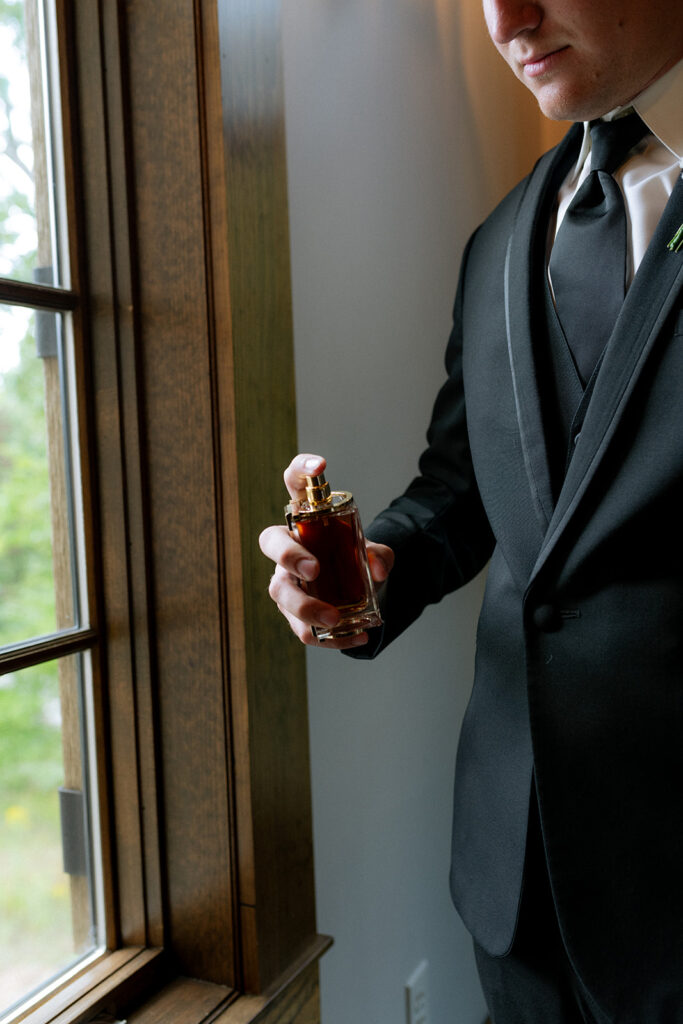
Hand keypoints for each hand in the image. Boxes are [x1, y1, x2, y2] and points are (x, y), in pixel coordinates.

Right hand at [258, 453, 393, 648]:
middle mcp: (288, 546)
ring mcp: (286, 581)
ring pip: (280, 592)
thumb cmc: (354, 562)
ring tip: (335, 618)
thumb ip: (380, 555)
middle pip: (271, 542)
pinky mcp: (293, 614)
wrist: (359, 596)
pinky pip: (301, 628)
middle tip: (314, 569)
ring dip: (306, 607)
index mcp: (306, 518)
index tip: (320, 466)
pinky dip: (328, 637)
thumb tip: (378, 567)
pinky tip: (356, 637)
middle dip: (289, 555)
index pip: (294, 483)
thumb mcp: (373, 554)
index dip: (301, 469)